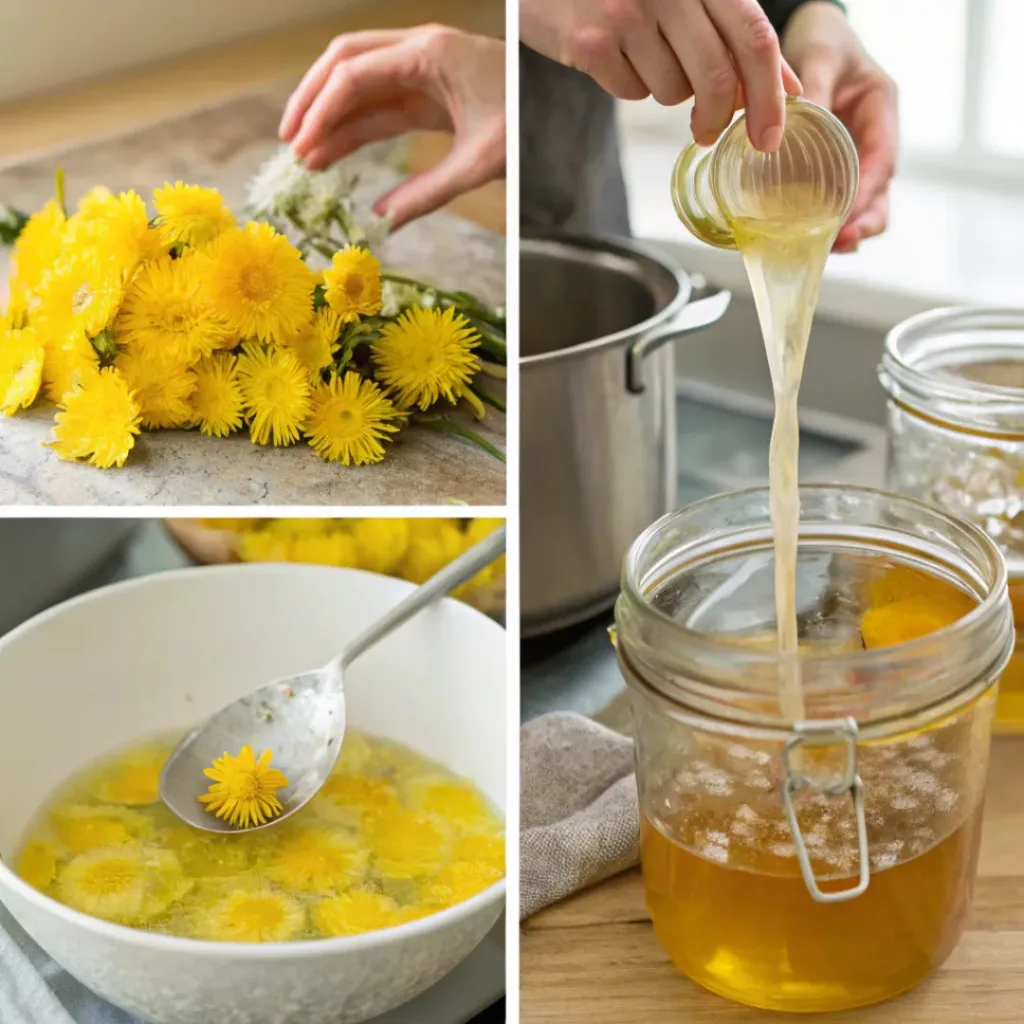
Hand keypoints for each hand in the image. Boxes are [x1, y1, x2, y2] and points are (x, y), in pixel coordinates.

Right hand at [280, 25, 504, 230]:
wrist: (557, 111)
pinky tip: (337, 153)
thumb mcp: (479, 162)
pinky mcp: (430, 89)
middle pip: (346, 62)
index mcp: (429, 53)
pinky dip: (359, 125)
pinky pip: (383, 102)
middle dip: (313, 100)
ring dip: (332, 116)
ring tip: (308, 157)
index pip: (355, 74)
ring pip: (360, 82)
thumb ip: (429, 192)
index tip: (299, 146)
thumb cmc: (524, 126)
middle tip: (289, 142)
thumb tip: (383, 221)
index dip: (321, 110)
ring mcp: (423, 67)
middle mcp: (419, 49)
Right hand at [520, 0, 801, 150]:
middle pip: (718, 77)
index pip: (754, 37)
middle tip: (709, 132)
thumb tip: (787, 88)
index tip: (770, 137)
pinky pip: (631, 91)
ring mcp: (628, 12)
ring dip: (665, 89)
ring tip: (643, 54)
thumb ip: (736, 32)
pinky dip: (628, 83)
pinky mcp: (592, 42)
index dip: (770, 94)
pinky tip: (615, 53)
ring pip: (672, 91)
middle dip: (719, 118)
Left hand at [782, 2, 897, 251]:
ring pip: (859, 204)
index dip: (867, 197)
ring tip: (821, 251)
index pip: (882, 164)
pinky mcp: (831, 166)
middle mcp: (871, 139)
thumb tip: (794, 122)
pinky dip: (822, 221)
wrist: (813, 33)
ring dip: (844, 230)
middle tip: (836, 245)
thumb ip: (815, 89)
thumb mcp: (822, 57)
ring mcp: (853, 156)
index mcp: (880, 112)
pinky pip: (833, 199)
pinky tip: (802, 237)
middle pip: (878, 195)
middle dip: (862, 224)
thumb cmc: (826, 39)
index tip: (848, 221)